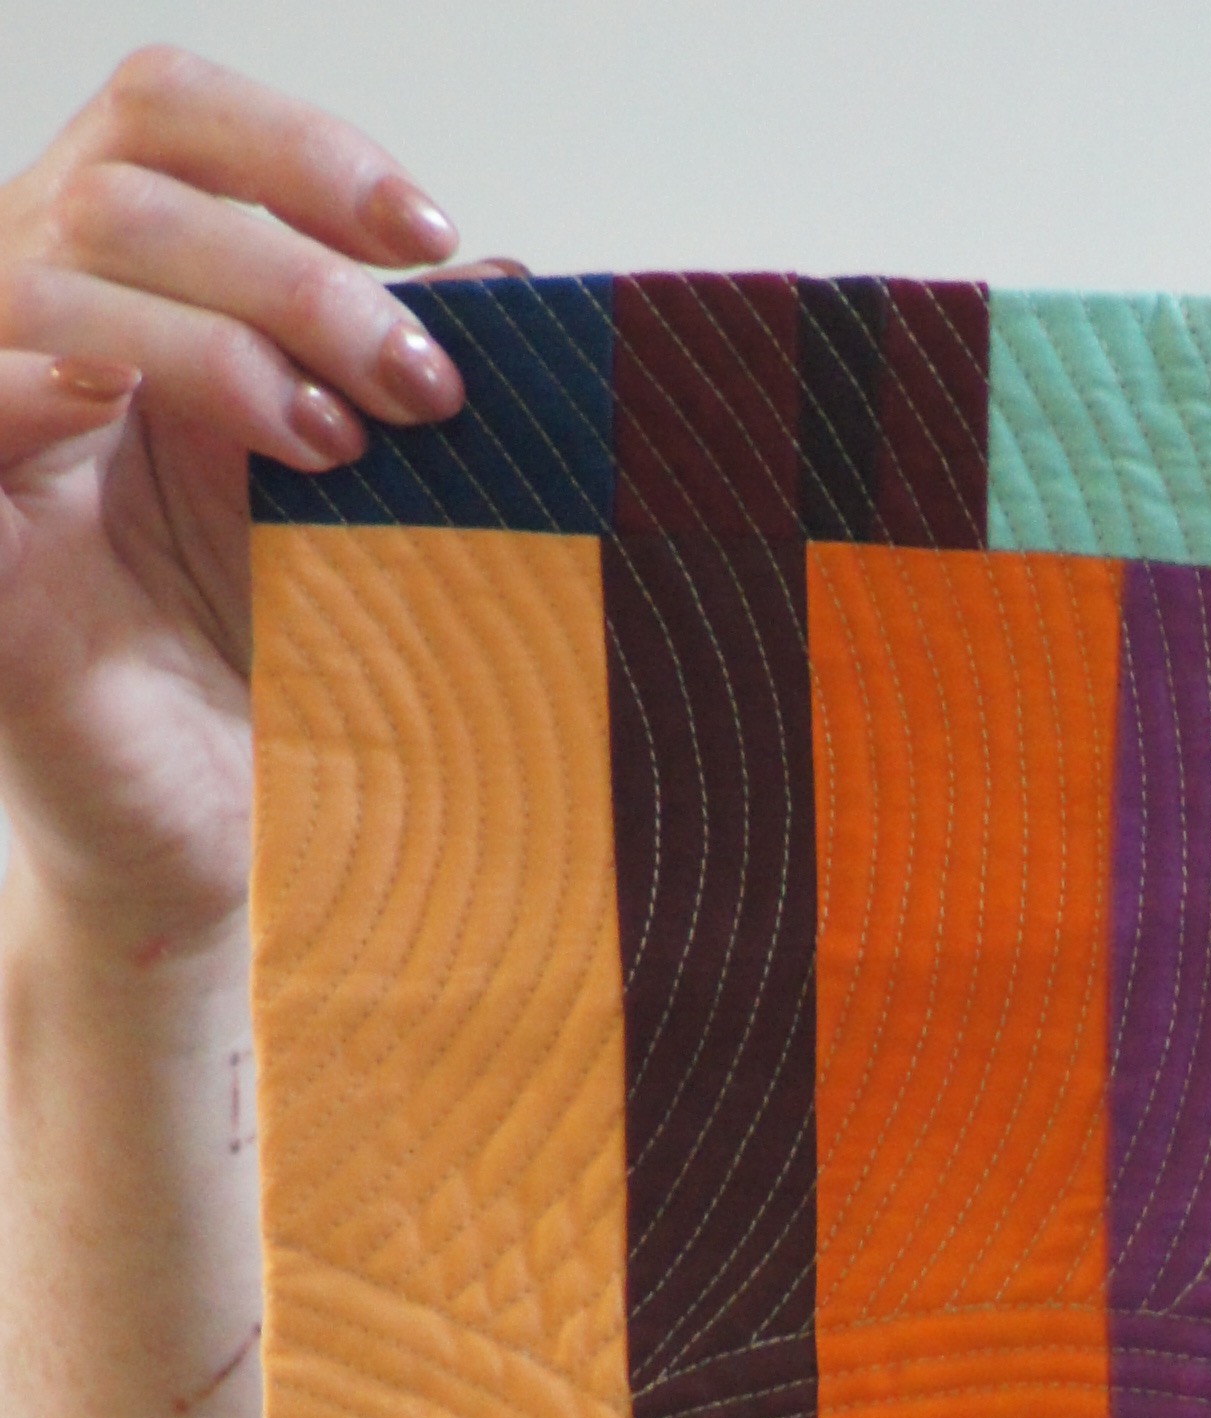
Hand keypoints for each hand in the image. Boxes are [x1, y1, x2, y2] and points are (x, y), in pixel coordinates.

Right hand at [0, 47, 469, 961]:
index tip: (432, 232)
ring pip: (62, 260)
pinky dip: (93, 377)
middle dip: (296, 255)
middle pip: (124, 178)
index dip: (292, 141)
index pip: (162, 117)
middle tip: (424, 375)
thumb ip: (398, 379)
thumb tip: (509, 283)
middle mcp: (36, 328)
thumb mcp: (362, 499)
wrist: (230, 852)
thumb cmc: (287, 675)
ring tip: (346, 437)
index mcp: (125, 290)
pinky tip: (230, 431)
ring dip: (230, 323)